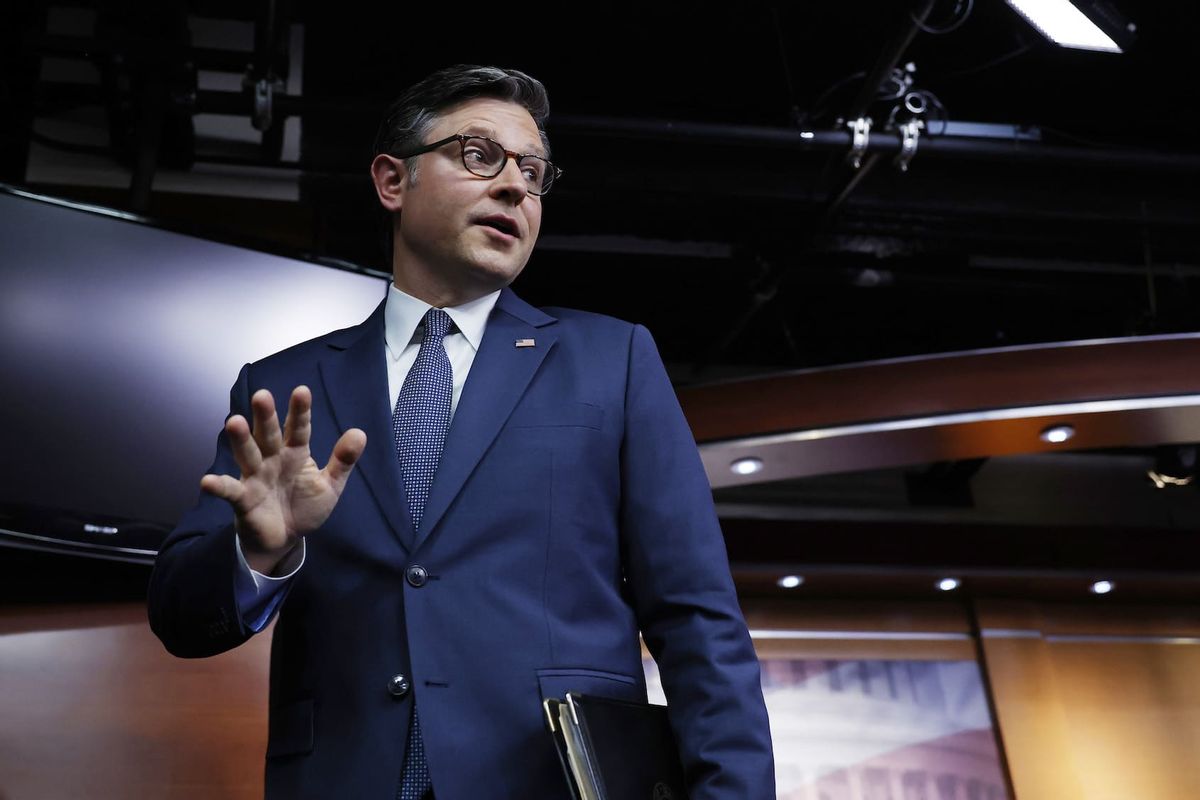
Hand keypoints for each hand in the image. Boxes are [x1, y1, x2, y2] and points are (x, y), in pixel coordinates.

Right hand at [200, 386, 366, 574]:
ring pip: (247, 455)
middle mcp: (272, 459)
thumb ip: (343, 461)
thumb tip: (360, 433)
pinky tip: (208, 482)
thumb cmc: (304, 506)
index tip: (302, 391)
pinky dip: (219, 487)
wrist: (285, 538)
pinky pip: (230, 491)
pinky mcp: (243, 499)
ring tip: (233, 422)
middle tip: (262, 395)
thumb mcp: (330, 485)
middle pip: (268, 435)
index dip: (300, 411)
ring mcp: (255, 477)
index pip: (299, 429)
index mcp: (295, 453)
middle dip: (265, 417)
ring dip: (240, 440)